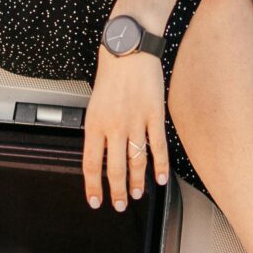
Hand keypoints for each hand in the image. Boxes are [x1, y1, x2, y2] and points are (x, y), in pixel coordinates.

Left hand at [83, 46, 168, 211]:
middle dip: (116, 191)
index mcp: (94, 122)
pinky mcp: (154, 115)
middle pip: (115, 168)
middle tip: (118, 205)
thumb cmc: (112, 70)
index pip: (91, 163)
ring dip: (137, 182)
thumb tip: (101, 150)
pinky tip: (161, 178)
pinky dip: (160, 166)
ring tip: (137, 194)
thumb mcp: (95, 101)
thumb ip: (98, 126)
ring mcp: (135, 121)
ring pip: (136, 161)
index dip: (93, 186)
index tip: (95, 201)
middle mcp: (114, 125)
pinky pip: (157, 147)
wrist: (129, 47)